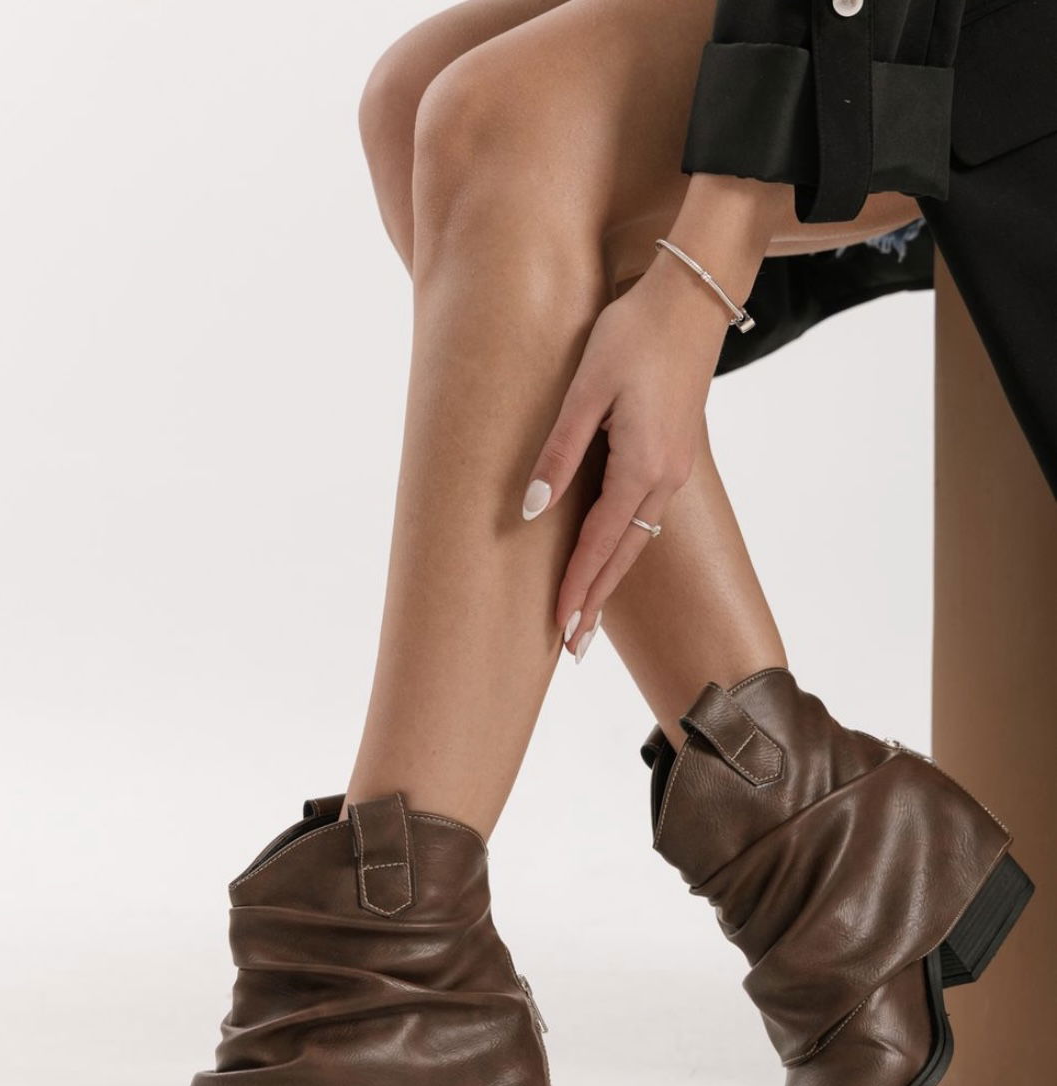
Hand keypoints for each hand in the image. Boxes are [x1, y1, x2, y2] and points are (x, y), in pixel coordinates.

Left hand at [522, 251, 731, 660]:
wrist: (693, 296)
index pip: (601, 544)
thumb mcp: (585, 389)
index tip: (558, 629)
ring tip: (585, 619)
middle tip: (572, 650)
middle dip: (594, 602)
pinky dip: (623, 551)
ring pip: (636, 541)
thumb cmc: (634, 333)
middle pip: (623, 557)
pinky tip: (610, 562)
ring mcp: (674, 470)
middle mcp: (664, 479)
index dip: (577, 588)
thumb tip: (531, 512)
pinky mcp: (674, 457)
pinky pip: (645, 518)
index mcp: (642, 466)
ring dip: (609, 581)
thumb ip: (558, 453)